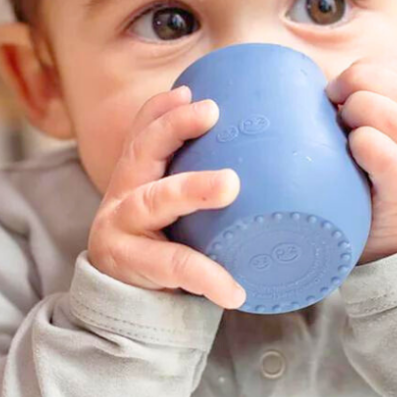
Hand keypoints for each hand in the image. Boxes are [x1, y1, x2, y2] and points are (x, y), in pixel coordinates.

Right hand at [87, 85, 246, 308]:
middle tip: (211, 113)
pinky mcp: (130, 265)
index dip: (161, 109)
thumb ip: (203, 181)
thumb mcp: (176, 208)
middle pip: (142, 151)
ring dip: (192, 188)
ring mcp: (120, 229)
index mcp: (136, 175)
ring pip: (153, 202)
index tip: (189, 92)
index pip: (143, 132)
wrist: (126, 304)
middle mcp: (122, 194)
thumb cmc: (166, 245)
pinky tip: (234, 290)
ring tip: (230, 184)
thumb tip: (276, 156)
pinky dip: (207, 276)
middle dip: (174, 128)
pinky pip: (172, 266)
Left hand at [326, 57, 396, 262]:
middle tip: (330, 101)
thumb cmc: (375, 195)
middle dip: (360, 83)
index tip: (337, 87)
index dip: (368, 69)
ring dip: (362, 111)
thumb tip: (308, 87)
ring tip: (342, 126)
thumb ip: (364, 118)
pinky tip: (353, 147)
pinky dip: (367, 146)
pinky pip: (392, 161)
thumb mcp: (381, 150)